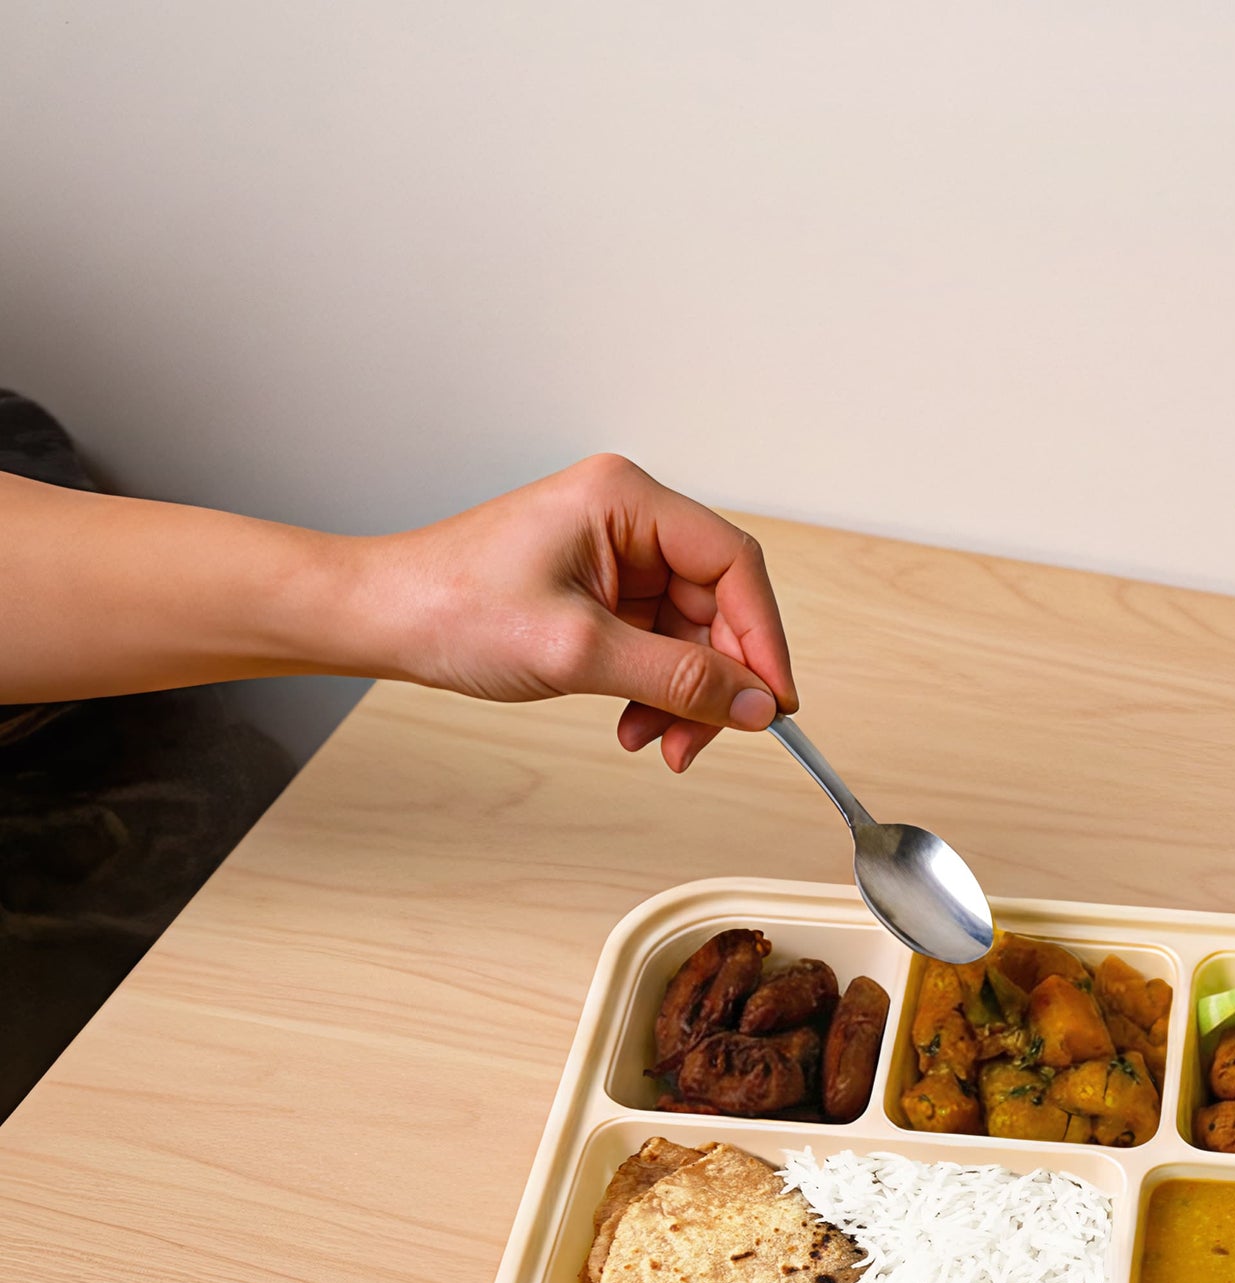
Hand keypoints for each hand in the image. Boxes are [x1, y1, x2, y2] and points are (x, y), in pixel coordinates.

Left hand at [353, 454, 796, 771]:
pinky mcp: (600, 591)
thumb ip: (677, 679)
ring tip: (655, 741)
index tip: (770, 703)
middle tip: (703, 738)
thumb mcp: (578, 652)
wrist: (376, 618)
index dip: (763, 637)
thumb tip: (754, 707)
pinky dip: (654, 690)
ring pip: (690, 634)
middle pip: (717, 604)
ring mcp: (614, 556)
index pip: (734, 564)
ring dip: (682, 695)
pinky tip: (634, 723)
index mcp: (627, 500)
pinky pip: (657, 644)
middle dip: (714, 679)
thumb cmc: (449, 608)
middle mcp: (629, 519)